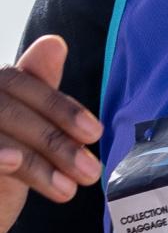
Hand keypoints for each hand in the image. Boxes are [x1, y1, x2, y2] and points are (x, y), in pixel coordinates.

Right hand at [0, 36, 102, 232]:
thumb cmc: (3, 170)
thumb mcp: (28, 133)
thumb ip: (39, 90)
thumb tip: (54, 43)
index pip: (21, 84)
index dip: (59, 107)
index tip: (93, 132)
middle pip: (9, 108)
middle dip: (55, 140)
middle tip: (90, 172)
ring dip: (36, 162)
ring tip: (68, 190)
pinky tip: (14, 163)